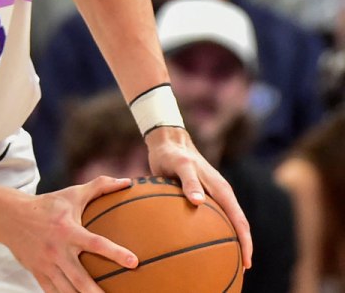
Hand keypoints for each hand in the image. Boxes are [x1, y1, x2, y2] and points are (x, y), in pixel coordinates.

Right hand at [0, 177, 137, 291]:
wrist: (9, 216)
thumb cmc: (46, 205)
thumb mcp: (71, 194)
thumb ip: (100, 187)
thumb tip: (127, 181)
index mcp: (68, 231)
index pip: (95, 243)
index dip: (115, 253)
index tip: (134, 262)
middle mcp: (57, 250)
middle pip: (80, 278)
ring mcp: (46, 264)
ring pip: (67, 290)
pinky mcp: (38, 273)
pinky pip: (53, 292)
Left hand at [144, 126, 252, 267]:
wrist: (167, 143)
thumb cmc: (173, 154)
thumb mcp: (181, 166)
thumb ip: (189, 182)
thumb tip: (198, 203)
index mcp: (222, 190)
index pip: (240, 221)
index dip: (245, 243)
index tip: (246, 263)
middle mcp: (221, 195)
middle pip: (237, 226)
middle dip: (242, 248)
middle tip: (239, 271)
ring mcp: (212, 196)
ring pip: (225, 223)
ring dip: (228, 242)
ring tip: (224, 263)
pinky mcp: (201, 197)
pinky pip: (210, 219)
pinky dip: (210, 232)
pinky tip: (199, 245)